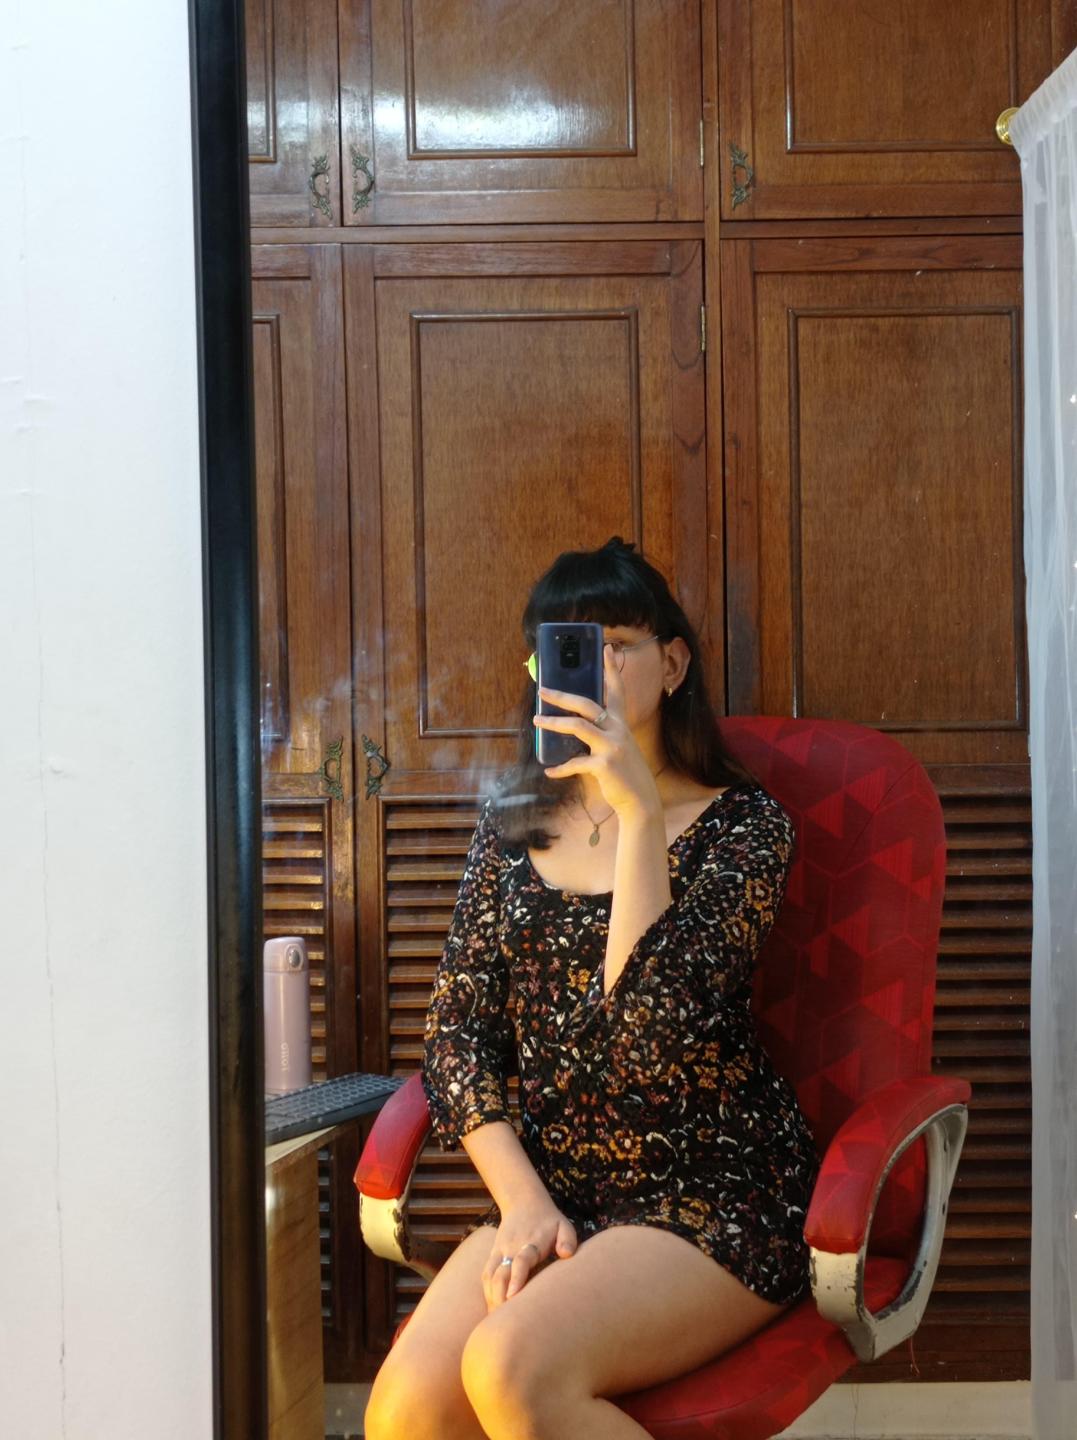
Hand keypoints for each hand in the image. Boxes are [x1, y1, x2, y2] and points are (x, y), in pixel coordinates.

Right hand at [482, 1198, 577, 1311]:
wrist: (524, 1202)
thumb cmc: (549, 1221)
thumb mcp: (563, 1225)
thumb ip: (568, 1239)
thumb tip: (566, 1254)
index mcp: (530, 1242)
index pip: (520, 1261)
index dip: (516, 1278)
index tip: (513, 1296)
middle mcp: (511, 1248)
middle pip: (500, 1274)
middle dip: (499, 1298)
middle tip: (504, 1322)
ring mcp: (499, 1251)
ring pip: (489, 1276)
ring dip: (491, 1299)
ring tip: (497, 1323)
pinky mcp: (493, 1255)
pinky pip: (485, 1275)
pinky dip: (487, 1293)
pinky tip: (492, 1311)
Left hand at [534, 644, 660, 816]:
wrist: (640, 799)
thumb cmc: (624, 772)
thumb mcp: (618, 747)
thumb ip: (602, 734)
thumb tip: (573, 725)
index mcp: (621, 724)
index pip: (617, 690)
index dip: (611, 669)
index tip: (607, 648)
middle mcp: (618, 731)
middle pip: (586, 704)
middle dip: (562, 695)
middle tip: (542, 689)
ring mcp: (611, 747)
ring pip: (577, 727)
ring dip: (554, 722)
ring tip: (537, 720)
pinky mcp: (604, 765)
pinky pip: (575, 763)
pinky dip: (560, 768)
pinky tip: (549, 772)